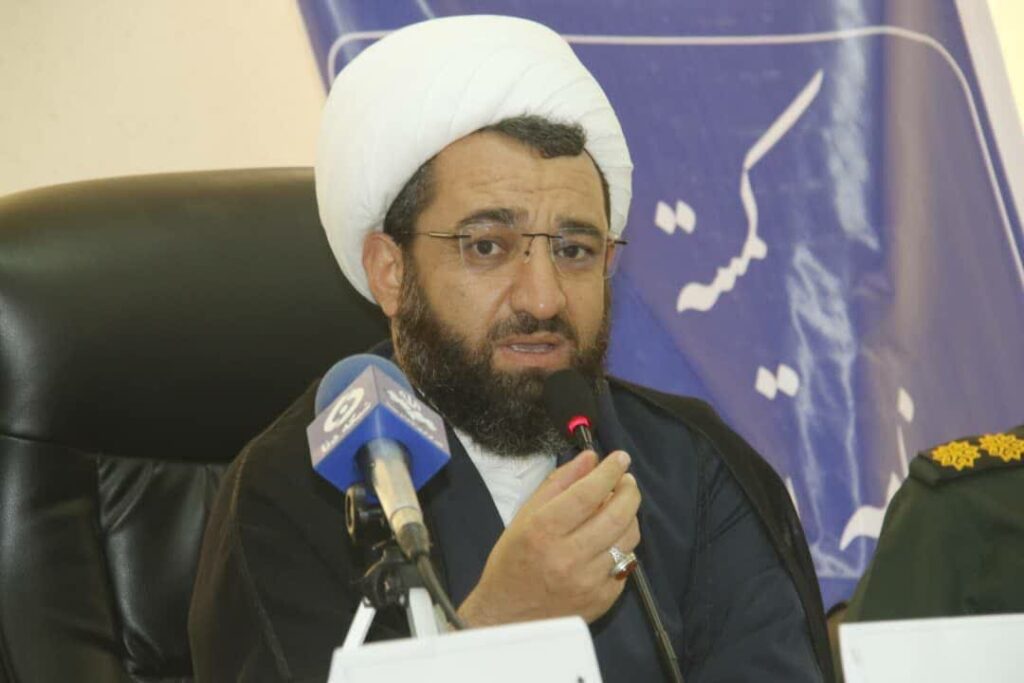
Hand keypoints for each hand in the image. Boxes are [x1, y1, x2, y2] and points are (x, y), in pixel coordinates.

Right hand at [457, 449, 640, 626]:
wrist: (508, 615)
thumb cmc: (513, 561)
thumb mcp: (525, 516)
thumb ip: (559, 483)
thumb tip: (590, 459)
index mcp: (544, 531)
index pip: (588, 493)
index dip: (609, 471)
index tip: (620, 459)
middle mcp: (568, 556)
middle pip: (617, 514)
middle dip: (629, 490)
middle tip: (626, 481)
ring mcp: (589, 581)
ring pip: (628, 538)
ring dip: (629, 516)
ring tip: (619, 508)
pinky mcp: (602, 599)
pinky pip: (626, 564)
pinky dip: (622, 546)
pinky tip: (609, 540)